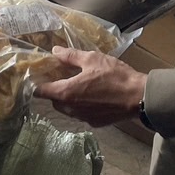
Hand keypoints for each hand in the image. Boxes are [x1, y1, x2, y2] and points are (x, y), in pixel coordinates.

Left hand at [32, 47, 147, 126]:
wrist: (137, 97)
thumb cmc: (114, 76)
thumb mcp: (92, 59)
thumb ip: (70, 56)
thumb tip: (55, 51)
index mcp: (66, 92)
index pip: (41, 92)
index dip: (36, 84)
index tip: (37, 76)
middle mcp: (71, 109)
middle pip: (54, 101)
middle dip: (55, 90)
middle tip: (61, 77)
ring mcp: (83, 118)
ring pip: (67, 109)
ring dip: (68, 99)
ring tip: (77, 85)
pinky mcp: (95, 123)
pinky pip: (81, 114)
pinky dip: (82, 106)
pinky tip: (92, 96)